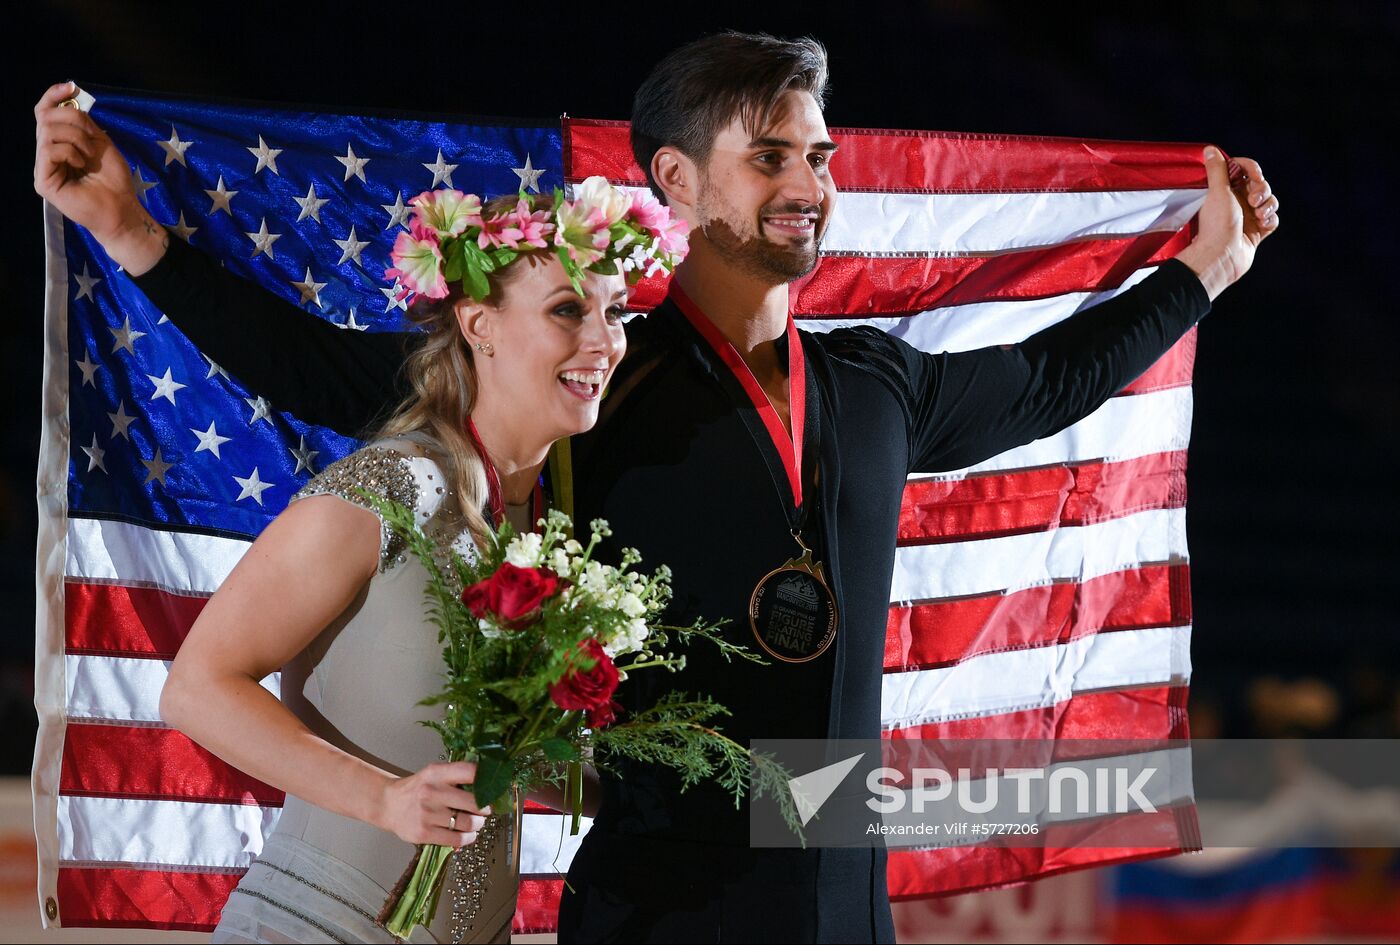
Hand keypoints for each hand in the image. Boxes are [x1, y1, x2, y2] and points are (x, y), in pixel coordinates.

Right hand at [33, 81, 167, 274]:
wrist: (122, 208)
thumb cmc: (114, 179)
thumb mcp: (100, 142)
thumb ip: (83, 122)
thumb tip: (70, 98)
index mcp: (58, 143)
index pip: (44, 113)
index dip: (54, 96)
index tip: (72, 88)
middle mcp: (46, 154)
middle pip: (45, 118)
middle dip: (73, 121)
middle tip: (92, 139)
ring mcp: (42, 167)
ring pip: (48, 132)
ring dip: (76, 138)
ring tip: (89, 156)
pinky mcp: (42, 181)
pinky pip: (49, 150)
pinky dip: (70, 151)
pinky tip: (81, 164)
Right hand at [376, 761, 493, 847]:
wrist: (388, 804)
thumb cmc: (417, 789)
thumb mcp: (434, 773)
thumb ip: (456, 775)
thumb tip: (487, 782)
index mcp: (436, 773)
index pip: (469, 771)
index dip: (486, 779)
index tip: (492, 786)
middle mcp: (432, 792)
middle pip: (474, 802)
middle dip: (486, 808)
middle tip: (486, 809)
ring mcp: (428, 814)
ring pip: (468, 823)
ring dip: (478, 824)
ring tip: (477, 822)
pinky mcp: (424, 833)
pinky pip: (457, 839)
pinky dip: (469, 838)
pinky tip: (468, 834)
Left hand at [1175, 147, 1279, 299]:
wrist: (1221, 257)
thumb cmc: (1216, 225)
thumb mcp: (1216, 193)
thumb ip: (1216, 170)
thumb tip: (1209, 149)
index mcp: (1224, 191)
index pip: (1243, 169)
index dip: (1252, 169)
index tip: (1254, 175)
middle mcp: (1235, 203)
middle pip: (1260, 184)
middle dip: (1262, 189)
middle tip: (1254, 200)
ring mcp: (1247, 217)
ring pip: (1270, 200)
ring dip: (1268, 205)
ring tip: (1259, 214)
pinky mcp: (1257, 232)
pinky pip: (1273, 219)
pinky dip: (1270, 220)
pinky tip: (1262, 226)